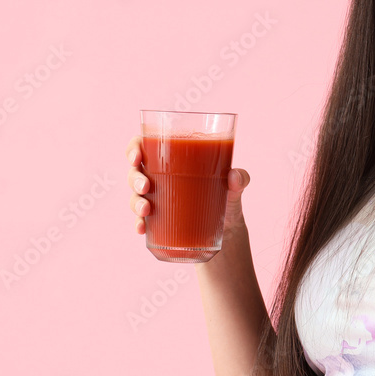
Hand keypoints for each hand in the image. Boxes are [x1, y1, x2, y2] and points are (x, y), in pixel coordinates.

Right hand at [126, 136, 250, 234]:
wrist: (228, 228)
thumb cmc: (227, 196)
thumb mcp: (235, 186)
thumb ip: (240, 178)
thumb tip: (234, 176)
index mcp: (173, 160)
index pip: (145, 146)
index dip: (134, 148)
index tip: (137, 157)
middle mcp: (160, 178)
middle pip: (136, 172)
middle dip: (135, 179)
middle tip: (146, 187)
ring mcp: (156, 199)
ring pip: (135, 196)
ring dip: (135, 203)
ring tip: (146, 211)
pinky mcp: (158, 220)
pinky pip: (142, 221)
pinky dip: (139, 224)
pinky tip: (142, 229)